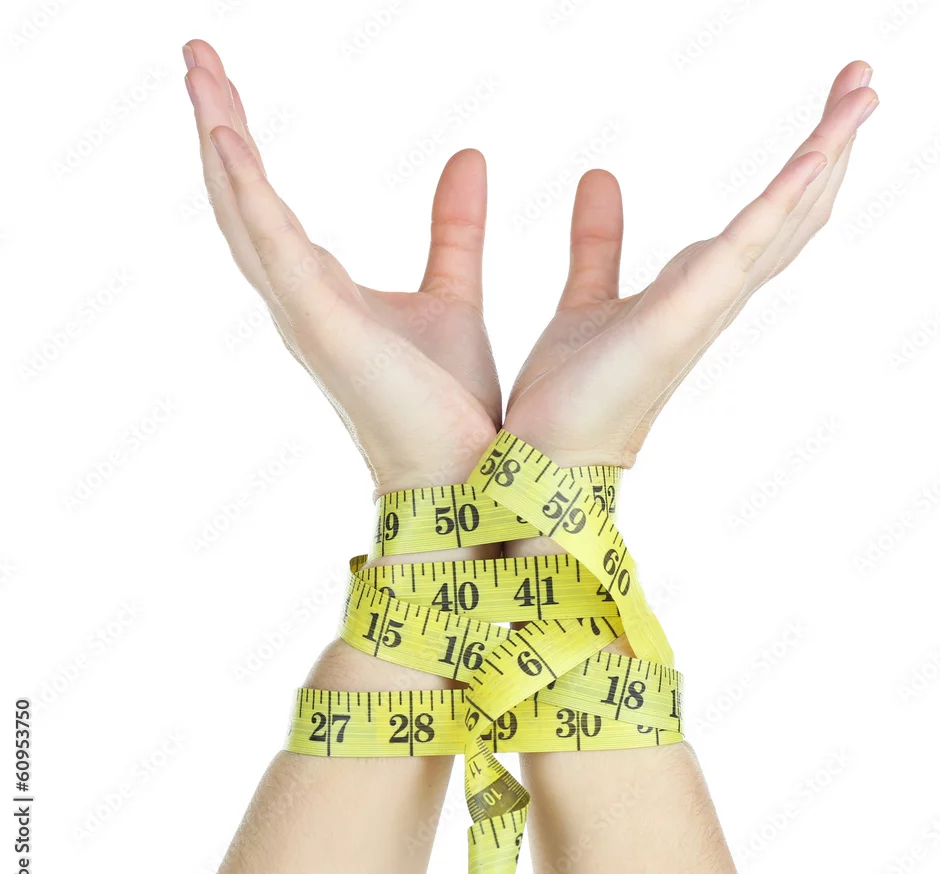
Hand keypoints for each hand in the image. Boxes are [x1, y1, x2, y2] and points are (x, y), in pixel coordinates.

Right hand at [183, 40, 499, 493]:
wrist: (464, 474)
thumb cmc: (449, 401)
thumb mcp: (454, 293)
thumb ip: (454, 230)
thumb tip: (467, 159)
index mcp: (327, 294)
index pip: (271, 209)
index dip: (247, 151)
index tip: (226, 85)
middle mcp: (302, 302)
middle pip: (243, 203)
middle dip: (218, 129)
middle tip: (196, 57)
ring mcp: (305, 316)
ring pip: (245, 216)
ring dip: (219, 142)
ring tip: (198, 70)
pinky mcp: (322, 328)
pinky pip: (273, 249)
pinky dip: (246, 194)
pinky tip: (227, 139)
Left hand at [505, 61, 877, 466]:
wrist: (548, 454)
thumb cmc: (572, 391)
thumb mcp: (588, 295)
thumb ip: (598, 241)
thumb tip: (599, 177)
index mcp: (695, 291)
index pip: (763, 221)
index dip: (798, 171)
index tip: (827, 116)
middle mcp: (714, 297)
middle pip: (790, 213)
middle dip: (828, 147)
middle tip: (862, 83)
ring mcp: (707, 305)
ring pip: (784, 219)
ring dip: (825, 153)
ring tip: (862, 92)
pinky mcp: (685, 314)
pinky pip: (746, 244)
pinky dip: (783, 198)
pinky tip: (815, 153)